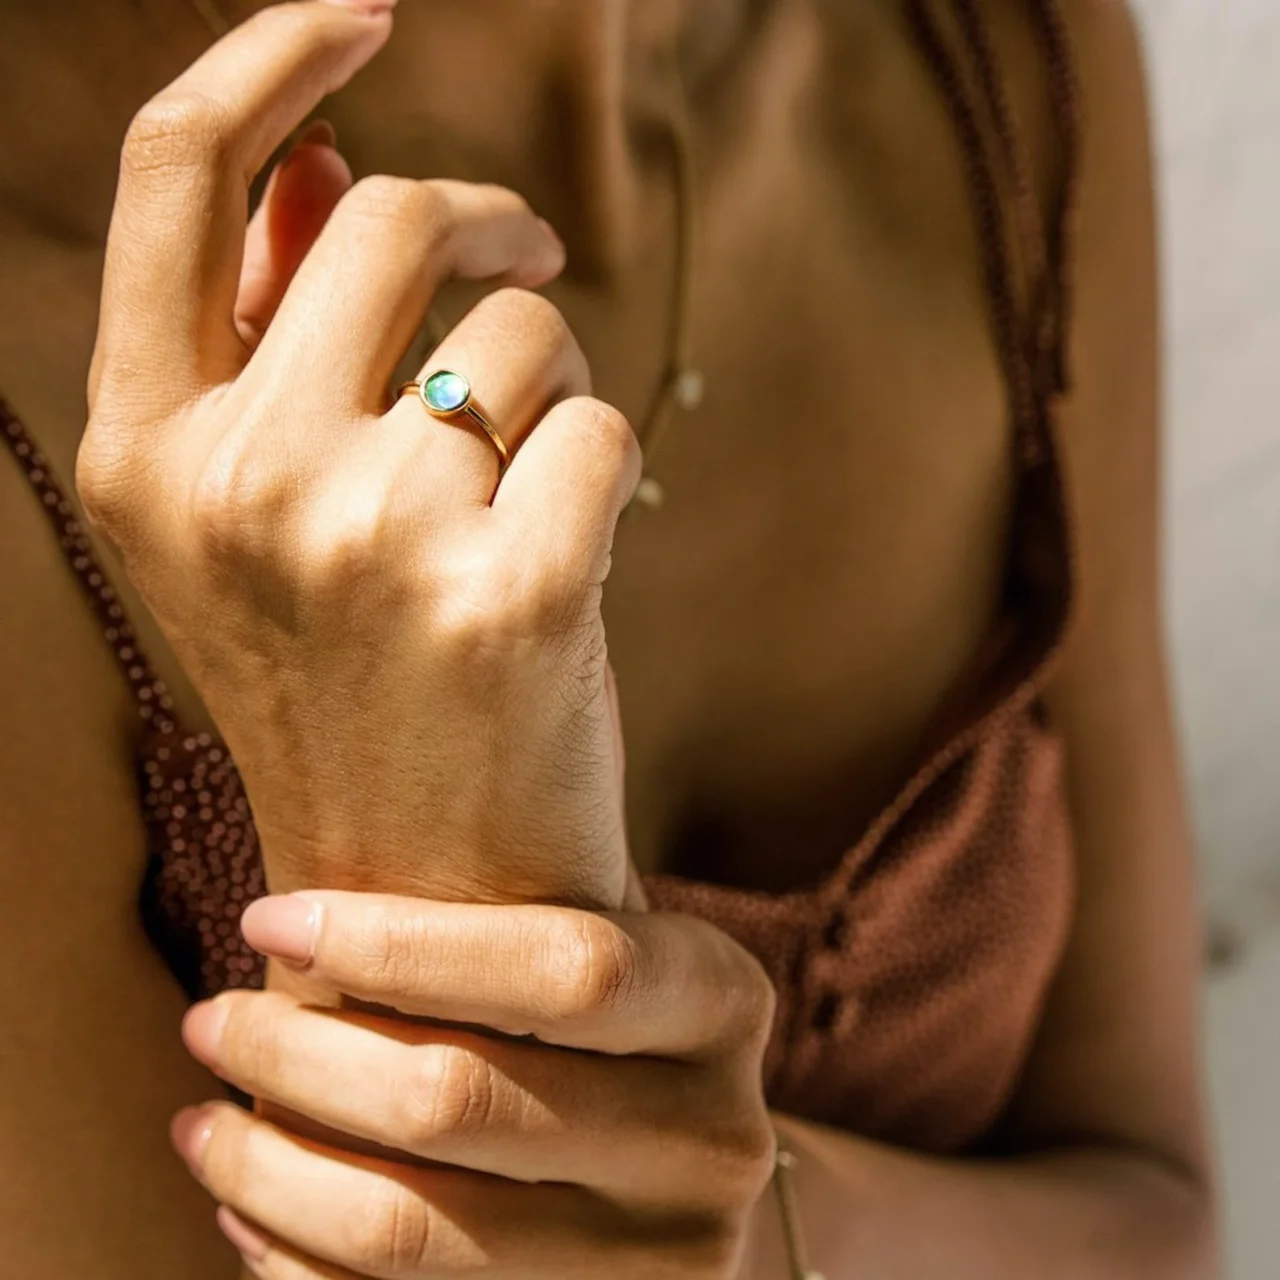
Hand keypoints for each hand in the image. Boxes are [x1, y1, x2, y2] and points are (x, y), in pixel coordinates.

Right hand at [77, 2, 640, 908]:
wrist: (422, 892)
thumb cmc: (351, 693)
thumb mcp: (265, 523)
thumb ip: (274, 338)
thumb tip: (331, 164)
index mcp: (144, 455)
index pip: (181, 177)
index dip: (273, 58)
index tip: (365, 13)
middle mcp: (240, 484)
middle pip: (391, 217)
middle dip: (485, 220)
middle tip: (530, 257)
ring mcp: (373, 538)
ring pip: (519, 328)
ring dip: (550, 377)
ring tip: (523, 487)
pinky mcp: (512, 593)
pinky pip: (599, 425)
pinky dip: (608, 469)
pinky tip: (574, 555)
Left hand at [171, 891, 777, 1277]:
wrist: (688, 1175)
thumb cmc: (608, 1021)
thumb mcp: (610, 942)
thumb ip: (518, 910)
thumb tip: (313, 890)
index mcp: (721, 1000)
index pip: (567, 967)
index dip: (401, 942)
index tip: (269, 917)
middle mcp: (711, 1137)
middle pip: (461, 1099)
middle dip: (297, 1055)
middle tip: (210, 1018)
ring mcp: (662, 1261)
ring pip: (409, 1226)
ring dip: (270, 1167)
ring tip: (203, 1119)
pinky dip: (297, 1260)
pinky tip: (253, 1206)